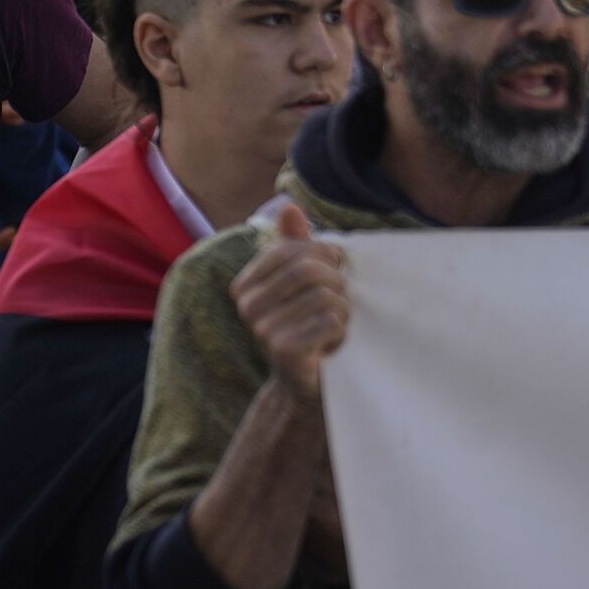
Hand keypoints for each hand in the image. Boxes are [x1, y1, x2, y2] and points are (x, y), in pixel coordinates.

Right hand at [230, 204, 348, 403]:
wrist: (307, 382)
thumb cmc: (309, 323)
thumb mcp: (304, 279)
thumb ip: (296, 244)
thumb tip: (289, 206)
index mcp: (246, 284)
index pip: (294, 249)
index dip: (325, 256)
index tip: (332, 273)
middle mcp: (247, 306)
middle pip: (309, 269)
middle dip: (336, 282)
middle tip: (338, 303)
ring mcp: (262, 329)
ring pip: (324, 296)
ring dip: (343, 310)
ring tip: (334, 325)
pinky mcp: (284, 350)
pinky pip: (331, 322)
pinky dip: (342, 331)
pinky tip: (331, 345)